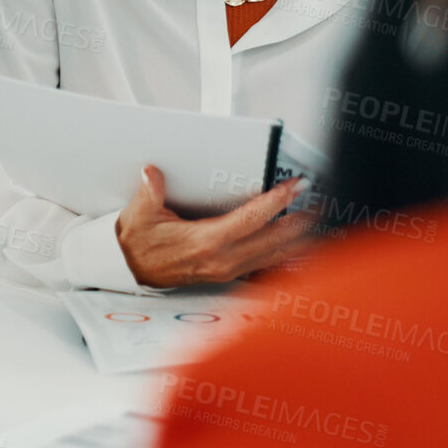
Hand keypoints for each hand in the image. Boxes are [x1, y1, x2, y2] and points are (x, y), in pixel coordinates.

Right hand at [114, 166, 316, 287]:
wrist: (131, 270)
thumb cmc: (138, 243)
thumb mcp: (138, 215)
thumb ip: (148, 193)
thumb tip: (152, 173)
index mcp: (205, 241)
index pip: (252, 219)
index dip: (277, 201)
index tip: (295, 186)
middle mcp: (222, 259)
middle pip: (273, 239)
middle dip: (299, 219)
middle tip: (316, 199)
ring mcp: (227, 270)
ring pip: (274, 255)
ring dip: (298, 238)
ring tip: (316, 220)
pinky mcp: (228, 274)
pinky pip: (266, 264)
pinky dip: (286, 254)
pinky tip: (297, 245)